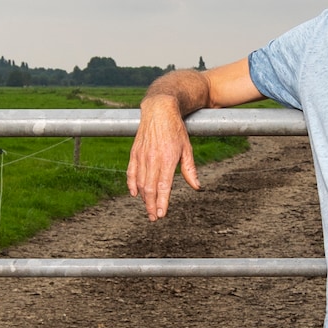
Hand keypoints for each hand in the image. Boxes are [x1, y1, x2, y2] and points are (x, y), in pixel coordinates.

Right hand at [126, 94, 200, 219]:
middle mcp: (153, 159)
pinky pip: (131, 171)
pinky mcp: (135, 152)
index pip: (163, 187)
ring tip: (148, 208)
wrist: (159, 109)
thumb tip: (196, 187)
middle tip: (154, 218)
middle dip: (151, 205)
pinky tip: (135, 193)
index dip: (161, 202)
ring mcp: (142, 156)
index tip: (161, 214)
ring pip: (140, 182)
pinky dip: (132, 184)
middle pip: (149, 188)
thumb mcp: (187, 148)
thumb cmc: (176, 129)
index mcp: (167, 159)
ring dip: (143, 198)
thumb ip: (190, 169)